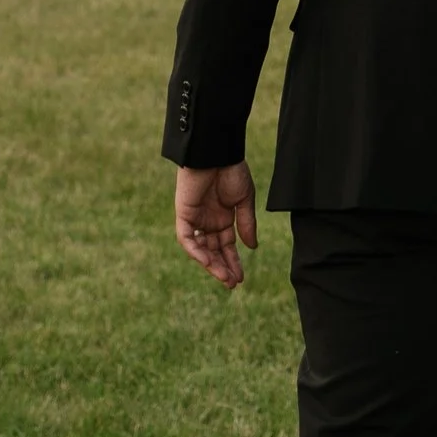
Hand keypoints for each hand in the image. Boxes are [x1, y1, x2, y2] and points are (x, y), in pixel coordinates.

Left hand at [175, 160, 257, 288]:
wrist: (217, 153)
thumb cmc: (232, 171)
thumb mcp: (245, 200)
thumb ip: (246, 224)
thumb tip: (252, 247)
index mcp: (223, 217)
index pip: (226, 246)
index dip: (233, 262)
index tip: (241, 279)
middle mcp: (208, 221)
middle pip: (213, 251)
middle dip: (223, 267)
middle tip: (232, 283)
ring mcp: (195, 218)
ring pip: (200, 249)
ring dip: (211, 264)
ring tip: (224, 277)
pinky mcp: (184, 214)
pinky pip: (187, 238)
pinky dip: (196, 251)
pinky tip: (208, 262)